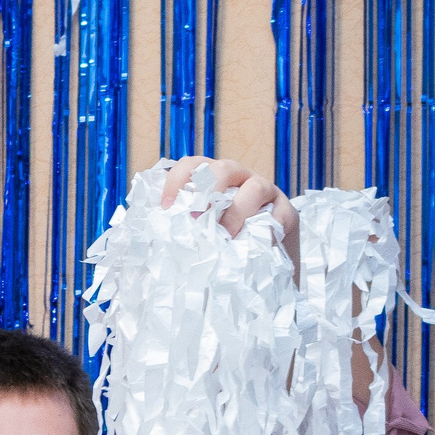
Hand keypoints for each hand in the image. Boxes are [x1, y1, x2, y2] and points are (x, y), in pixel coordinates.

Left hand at [157, 156, 300, 281]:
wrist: (262, 269)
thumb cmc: (222, 249)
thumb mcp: (198, 236)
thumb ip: (179, 231)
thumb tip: (148, 242)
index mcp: (212, 180)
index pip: (191, 165)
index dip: (176, 180)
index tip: (165, 207)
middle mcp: (239, 179)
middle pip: (223, 169)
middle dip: (208, 189)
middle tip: (195, 219)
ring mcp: (265, 193)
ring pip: (254, 187)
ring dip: (237, 210)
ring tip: (226, 234)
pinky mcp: (287, 212)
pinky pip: (280, 214)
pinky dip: (268, 229)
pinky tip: (257, 245)